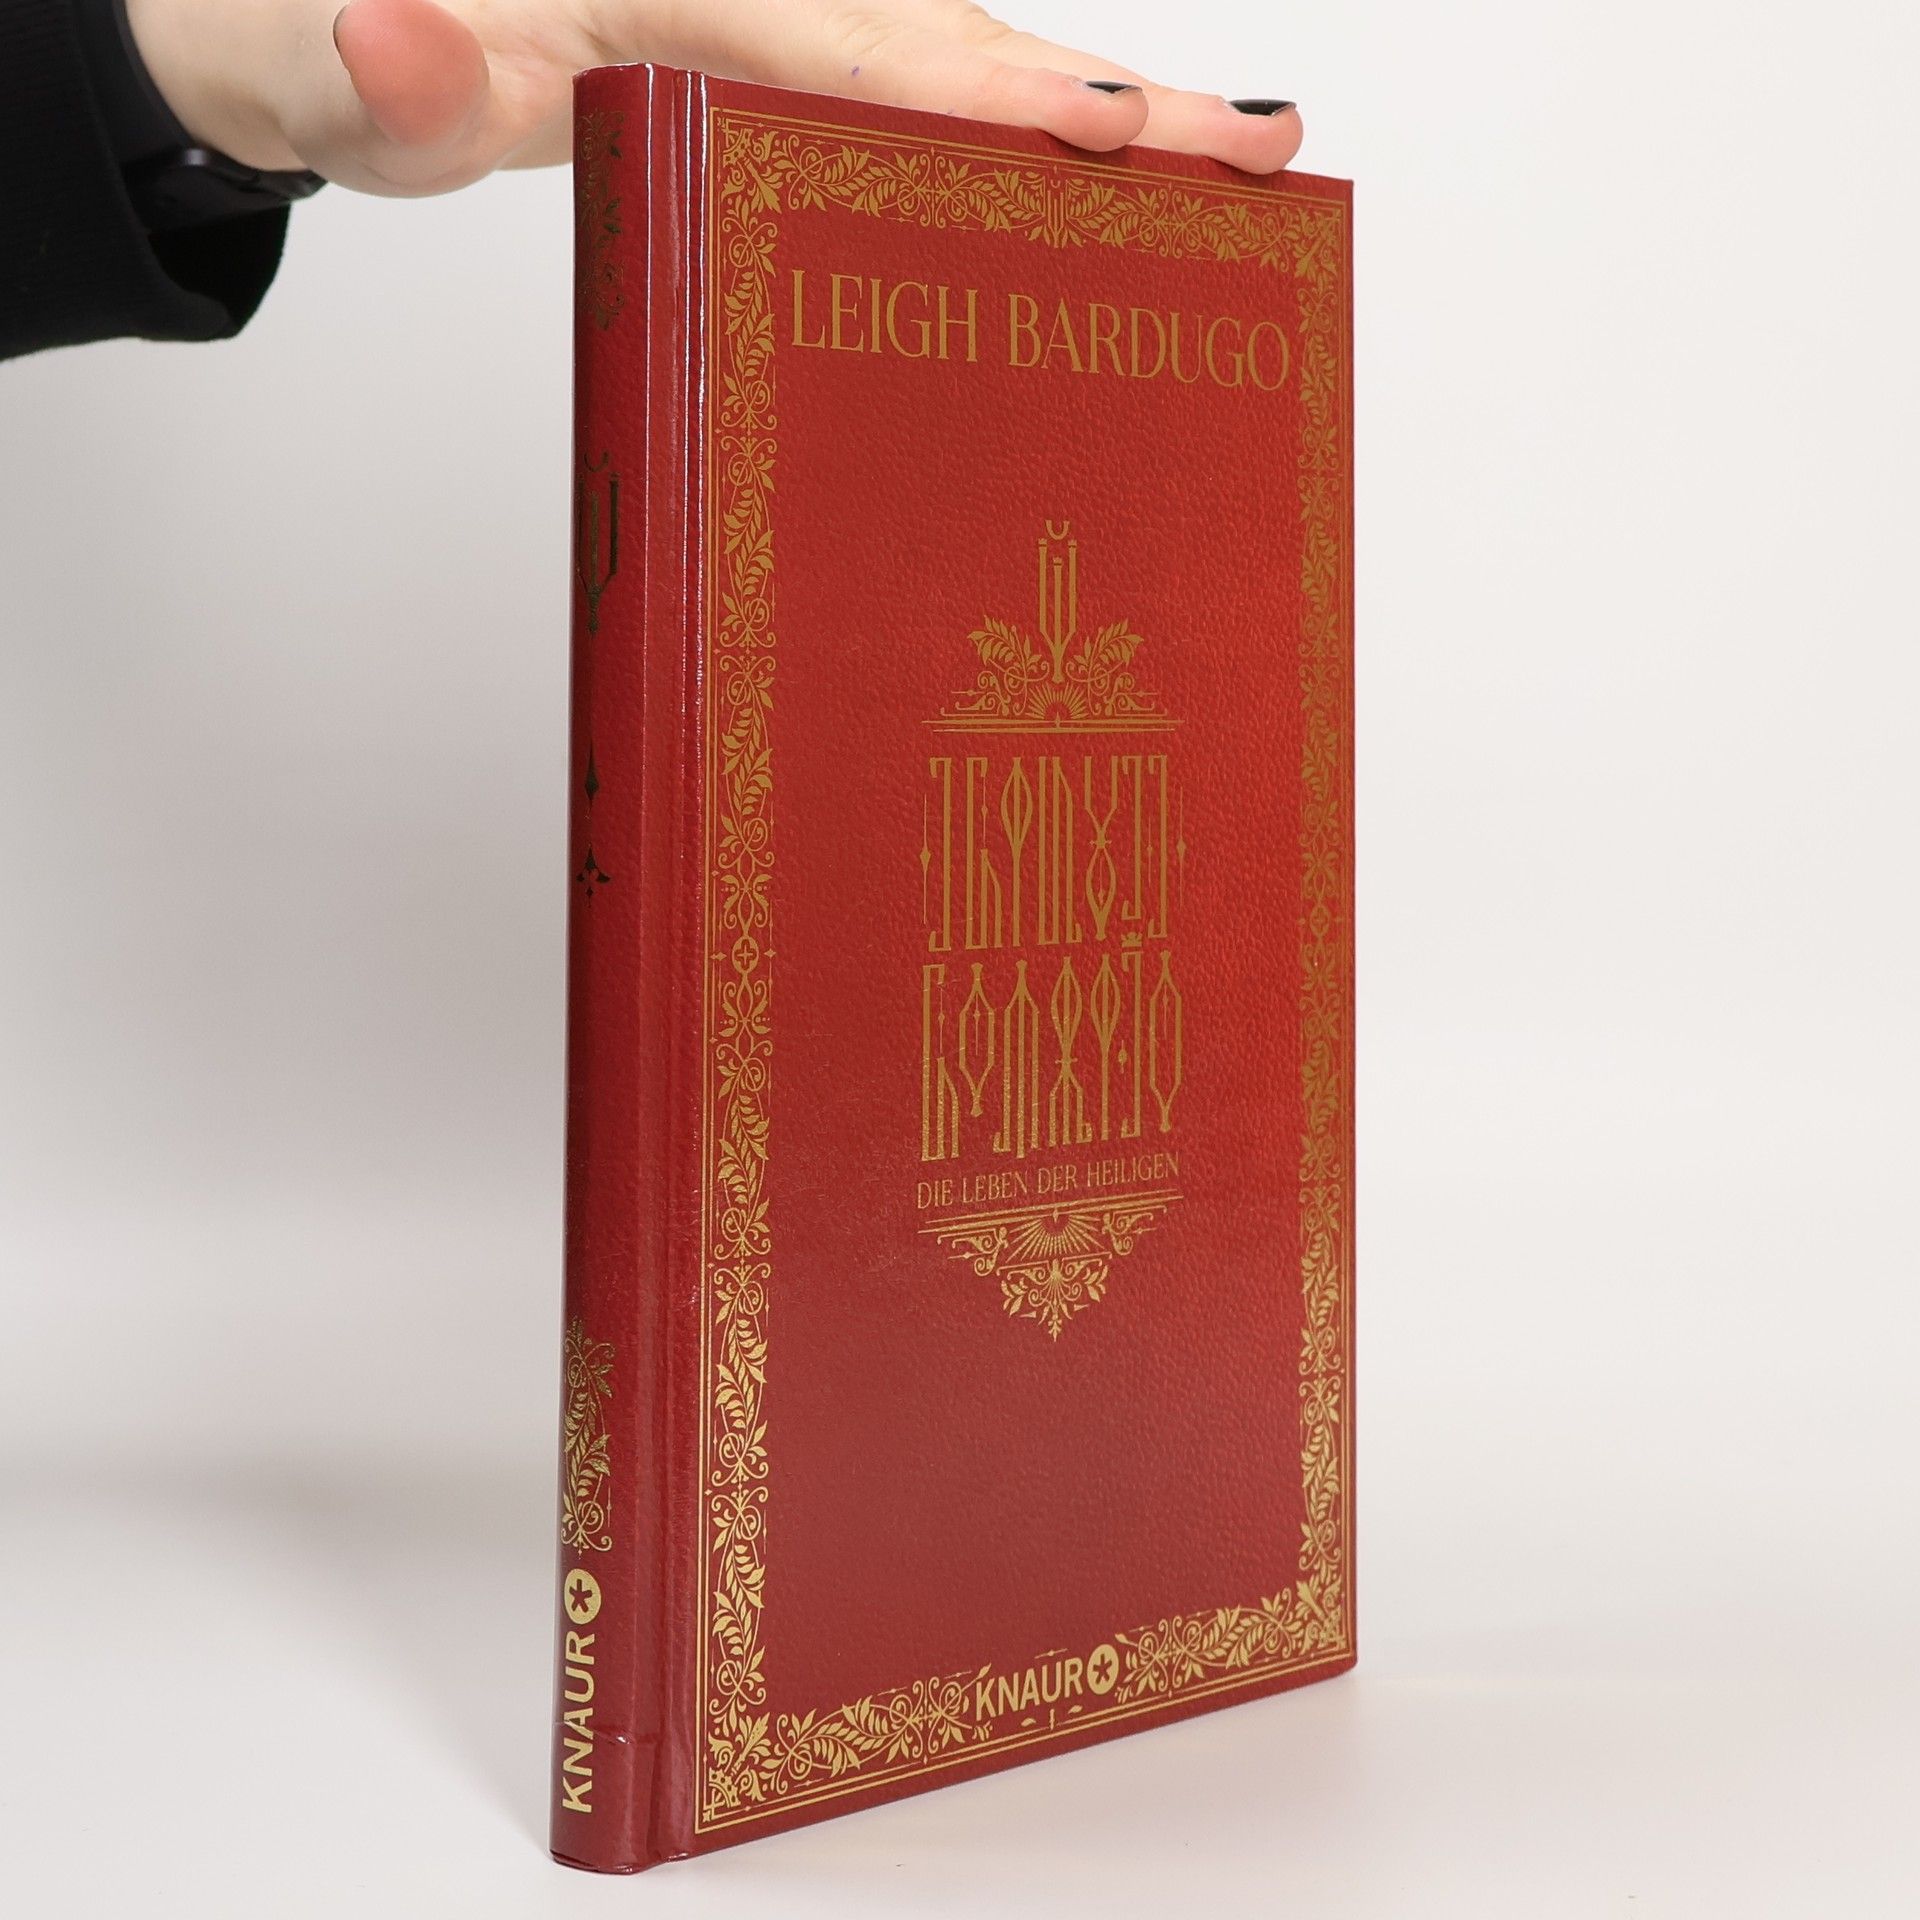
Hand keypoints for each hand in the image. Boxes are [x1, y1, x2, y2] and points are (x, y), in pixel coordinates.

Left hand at [127, 0, 1301, 194]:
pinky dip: (1004, 114)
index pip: (851, 49)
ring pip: (942, 49)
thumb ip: (366, 84)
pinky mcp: (757, 45)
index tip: (1125, 140)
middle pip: (943, 38)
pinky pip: (901, 75)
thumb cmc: (319, 42)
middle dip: (1106, 101)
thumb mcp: (308, 75)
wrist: (296, 13)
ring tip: (1225, 161)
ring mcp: (752, 12)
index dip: (990, 102)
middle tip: (1261, 152)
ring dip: (1083, 109)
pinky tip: (1084, 161)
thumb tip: (410, 53)